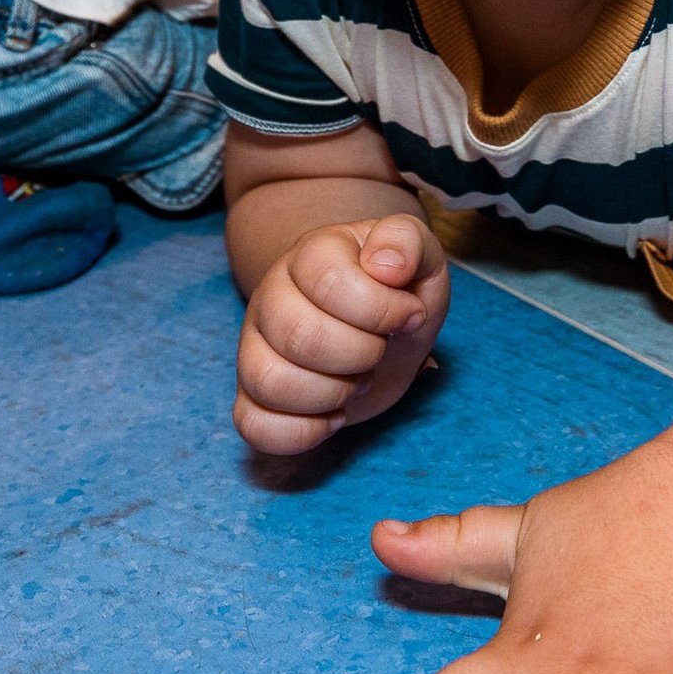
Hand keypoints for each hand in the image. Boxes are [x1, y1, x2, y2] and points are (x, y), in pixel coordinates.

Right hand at [234, 214, 448, 453]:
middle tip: (380, 350)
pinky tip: (333, 417)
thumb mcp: (419, 255)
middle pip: (300, 337)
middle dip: (361, 355)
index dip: (381, 309)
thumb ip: (407, 241)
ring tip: (357, 382)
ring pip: (270, 383)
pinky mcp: (252, 394)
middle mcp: (273, 297)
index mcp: (311, 255)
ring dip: (332, 395)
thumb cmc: (398, 290)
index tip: (410, 314)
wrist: (381, 324)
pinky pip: (253, 425)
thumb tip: (386, 266)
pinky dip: (302, 433)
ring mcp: (255, 346)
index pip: (329, 282)